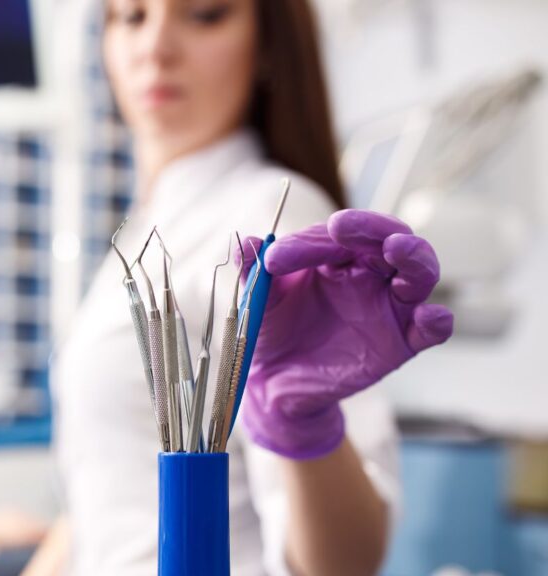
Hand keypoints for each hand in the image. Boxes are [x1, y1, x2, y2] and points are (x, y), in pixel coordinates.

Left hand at [239, 209, 453, 459]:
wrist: (276, 382)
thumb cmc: (272, 330)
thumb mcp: (260, 300)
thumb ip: (255, 272)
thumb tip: (244, 242)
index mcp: (337, 257)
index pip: (338, 235)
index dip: (309, 241)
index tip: (275, 260)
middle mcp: (370, 275)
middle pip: (390, 238)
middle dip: (372, 228)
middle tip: (343, 227)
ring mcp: (389, 307)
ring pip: (419, 273)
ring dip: (414, 257)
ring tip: (397, 249)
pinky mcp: (401, 343)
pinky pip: (431, 330)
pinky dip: (437, 320)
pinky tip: (430, 316)